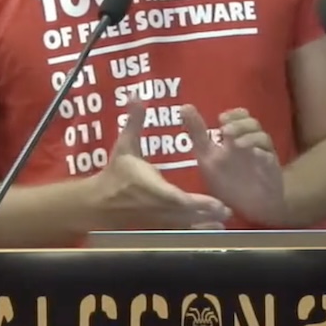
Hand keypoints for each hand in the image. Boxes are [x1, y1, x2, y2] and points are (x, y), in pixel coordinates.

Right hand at [90, 100, 231, 229]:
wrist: (97, 202)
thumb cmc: (115, 173)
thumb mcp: (124, 145)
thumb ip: (134, 122)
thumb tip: (137, 95)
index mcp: (152, 188)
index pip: (178, 198)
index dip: (198, 203)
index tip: (217, 203)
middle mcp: (157, 207)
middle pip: (186, 214)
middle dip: (208, 214)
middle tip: (228, 211)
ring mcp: (157, 220)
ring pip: (184, 225)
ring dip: (204, 224)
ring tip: (224, 222)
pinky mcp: (157, 226)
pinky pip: (178, 231)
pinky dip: (194, 231)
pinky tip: (209, 229)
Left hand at [181, 105, 286, 225]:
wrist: (246, 207)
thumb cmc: (227, 179)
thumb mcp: (207, 155)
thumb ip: (197, 131)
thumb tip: (184, 106)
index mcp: (237, 137)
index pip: (241, 116)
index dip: (234, 113)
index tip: (221, 118)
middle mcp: (252, 143)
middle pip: (253, 124)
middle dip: (240, 124)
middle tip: (226, 131)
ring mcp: (263, 155)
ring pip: (263, 137)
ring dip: (250, 137)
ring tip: (235, 143)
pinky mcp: (270, 170)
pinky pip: (270, 157)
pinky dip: (262, 153)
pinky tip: (253, 154)